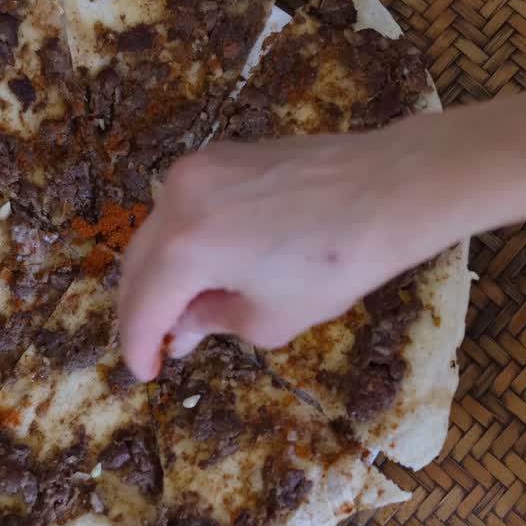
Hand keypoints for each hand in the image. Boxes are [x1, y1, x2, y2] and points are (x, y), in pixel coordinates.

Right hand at [117, 129, 439, 379]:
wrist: (388, 190)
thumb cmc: (337, 262)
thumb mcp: (271, 317)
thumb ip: (213, 323)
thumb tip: (182, 329)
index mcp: (186, 247)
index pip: (142, 307)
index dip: (139, 346)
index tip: (147, 371)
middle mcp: (178, 199)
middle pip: (136, 264)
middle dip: (142, 309)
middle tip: (160, 343)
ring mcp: (198, 168)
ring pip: (156, 231)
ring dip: (160, 272)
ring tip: (186, 307)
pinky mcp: (220, 154)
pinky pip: (183, 204)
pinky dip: (183, 238)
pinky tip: (208, 264)